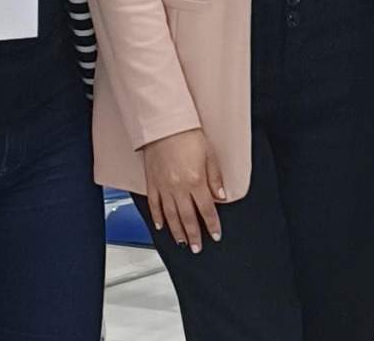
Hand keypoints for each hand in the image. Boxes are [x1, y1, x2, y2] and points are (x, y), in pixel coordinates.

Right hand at [141, 128, 225, 252]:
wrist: (164, 126)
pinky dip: (157, 218)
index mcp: (196, 181)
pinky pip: (155, 205)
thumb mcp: (210, 155)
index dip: (212, 224)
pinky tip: (161, 226)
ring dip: (177, 231)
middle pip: (187, 217)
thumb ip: (215, 178)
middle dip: (194, 235)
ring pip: (170, 216)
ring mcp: (163, 187)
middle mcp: (179, 188)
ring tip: (182, 242)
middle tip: (196, 248)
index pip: (206, 209)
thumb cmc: (188, 136)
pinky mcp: (152, 183)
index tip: (215, 235)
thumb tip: (221, 197)